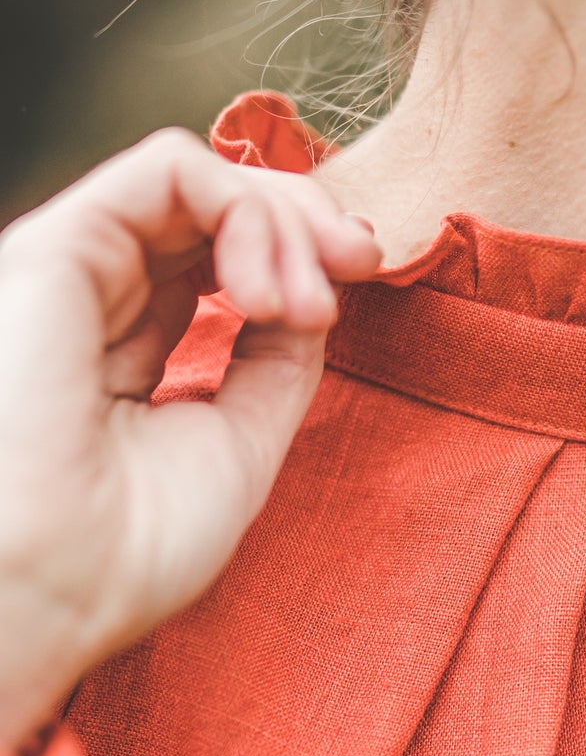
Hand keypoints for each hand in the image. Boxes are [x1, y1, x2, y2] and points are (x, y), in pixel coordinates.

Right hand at [0, 129, 379, 751]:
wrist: (54, 587)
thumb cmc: (129, 550)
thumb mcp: (237, 445)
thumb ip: (273, 363)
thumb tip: (316, 295)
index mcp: (122, 355)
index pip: (214, 263)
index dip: (297, 256)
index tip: (359, 284)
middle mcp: (91, 302)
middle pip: (211, 212)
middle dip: (305, 222)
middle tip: (361, 261)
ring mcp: (74, 271)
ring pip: (197, 182)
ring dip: (285, 222)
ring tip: (308, 305)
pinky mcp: (60, 245)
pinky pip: (168, 168)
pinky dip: (245, 207)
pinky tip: (267, 289)